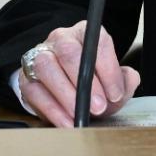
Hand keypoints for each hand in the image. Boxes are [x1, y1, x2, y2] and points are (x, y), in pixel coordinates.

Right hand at [20, 21, 139, 126]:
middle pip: (69, 52)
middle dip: (86, 83)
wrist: (64, 88)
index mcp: (85, 33)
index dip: (108, 69)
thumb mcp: (112, 79)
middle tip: (99, 107)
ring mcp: (40, 56)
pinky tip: (66, 122)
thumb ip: (125, 79)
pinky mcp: (26, 78)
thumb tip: (129, 80)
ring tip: (81, 115)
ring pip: (47, 68)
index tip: (116, 93)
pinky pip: (35, 91)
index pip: (98, 42)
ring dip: (66, 95)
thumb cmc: (91, 82)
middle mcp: (61, 39)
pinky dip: (52, 110)